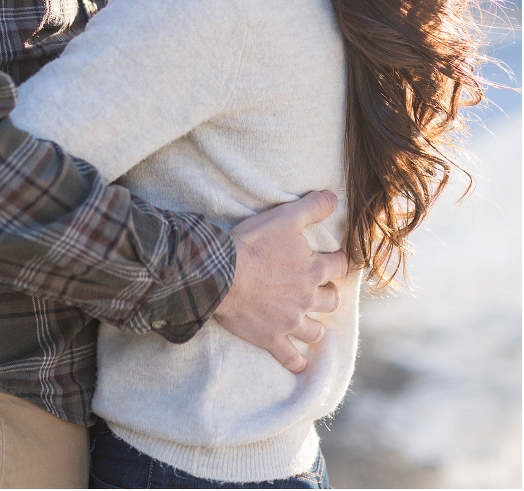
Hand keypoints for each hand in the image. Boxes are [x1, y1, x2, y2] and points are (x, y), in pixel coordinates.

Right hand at [214, 190, 347, 373]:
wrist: (222, 273)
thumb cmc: (254, 243)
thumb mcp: (286, 216)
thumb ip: (314, 207)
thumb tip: (336, 198)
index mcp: (313, 270)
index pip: (339, 266)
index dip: (337, 260)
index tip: (334, 259)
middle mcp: (307, 299)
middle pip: (330, 301)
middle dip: (328, 295)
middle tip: (319, 290)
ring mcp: (289, 321)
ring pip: (315, 331)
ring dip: (316, 327)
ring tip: (311, 323)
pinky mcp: (271, 338)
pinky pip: (290, 357)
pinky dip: (297, 362)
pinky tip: (300, 364)